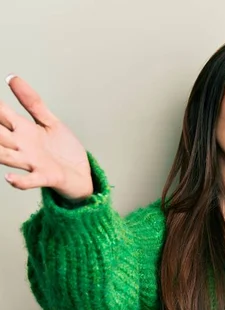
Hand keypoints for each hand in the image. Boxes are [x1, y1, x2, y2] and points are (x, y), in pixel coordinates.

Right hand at [0, 75, 91, 200]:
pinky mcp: (45, 176)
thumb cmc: (63, 150)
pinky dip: (20, 181)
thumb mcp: (49, 121)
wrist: (81, 174)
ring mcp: (32, 162)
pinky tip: (9, 178)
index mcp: (23, 130)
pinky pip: (30, 180)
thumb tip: (12, 78)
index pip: (1, 114)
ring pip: (7, 156)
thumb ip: (32, 102)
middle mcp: (22, 146)